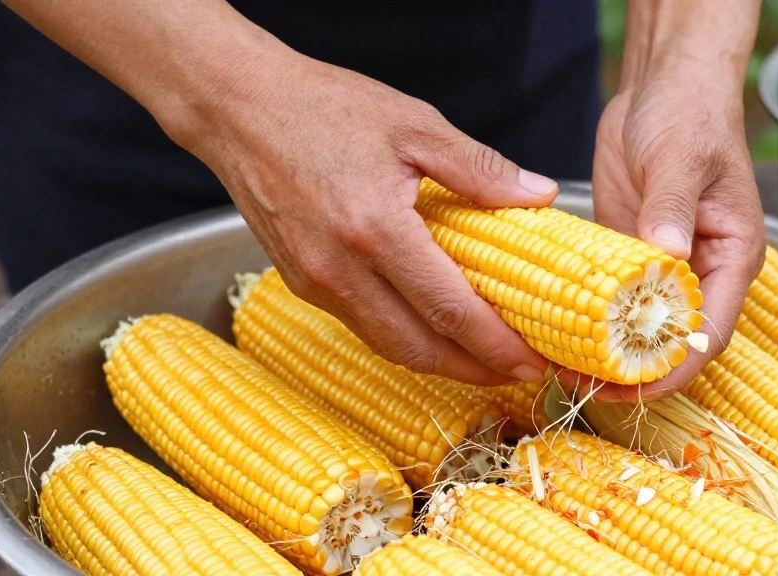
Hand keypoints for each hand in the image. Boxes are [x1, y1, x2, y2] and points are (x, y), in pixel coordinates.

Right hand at [175, 50, 558, 386]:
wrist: (237, 108)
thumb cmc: (323, 107)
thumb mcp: (413, 124)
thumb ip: (479, 168)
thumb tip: (540, 194)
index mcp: (375, 229)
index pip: (449, 310)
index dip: (496, 344)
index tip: (532, 360)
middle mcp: (341, 269)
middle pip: (420, 348)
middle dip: (475, 370)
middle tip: (518, 373)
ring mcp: (315, 283)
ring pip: (389, 347)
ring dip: (440, 363)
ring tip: (483, 360)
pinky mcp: (300, 284)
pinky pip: (362, 327)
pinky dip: (404, 339)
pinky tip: (432, 329)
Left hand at [560, 65, 765, 403]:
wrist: (663, 87)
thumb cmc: (689, 114)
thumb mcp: (679, 157)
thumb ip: (673, 207)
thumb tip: (665, 256)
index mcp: (731, 257)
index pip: (709, 332)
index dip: (673, 367)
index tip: (632, 386)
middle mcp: (700, 272)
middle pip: (672, 343)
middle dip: (633, 372)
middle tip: (583, 386)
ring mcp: (662, 267)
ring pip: (637, 328)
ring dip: (605, 353)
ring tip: (562, 370)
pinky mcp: (628, 255)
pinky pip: (609, 300)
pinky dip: (587, 321)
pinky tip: (555, 332)